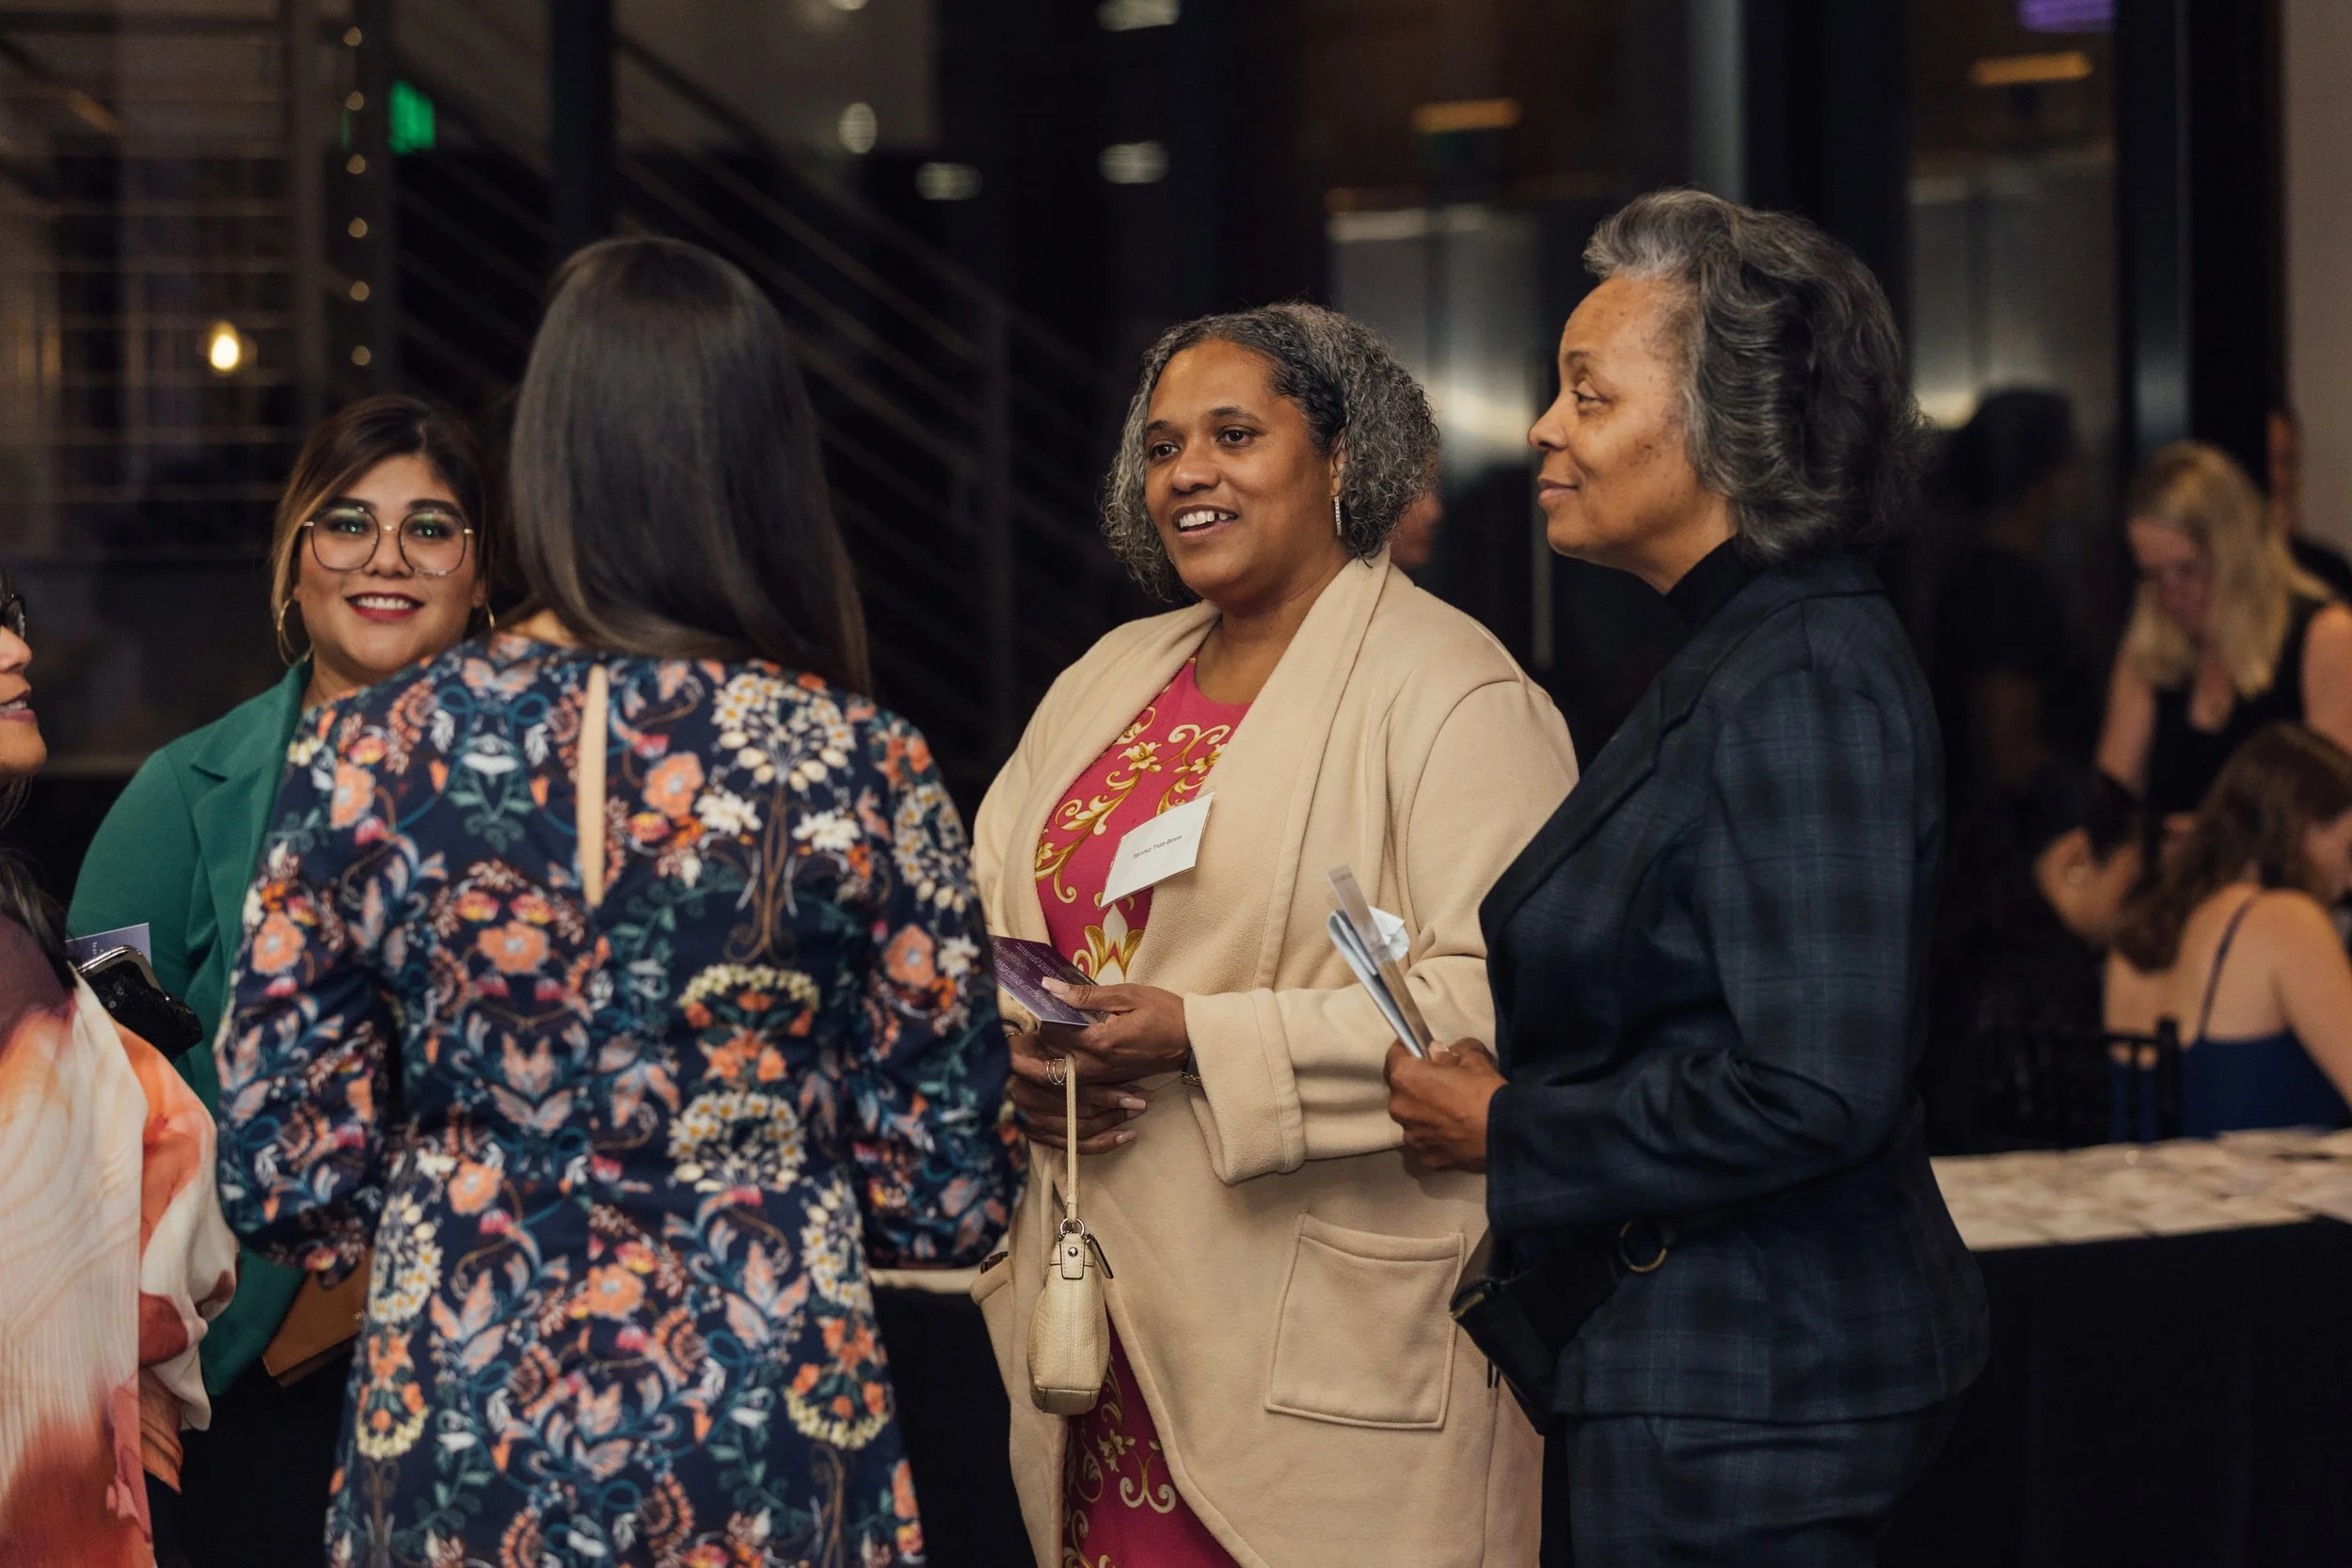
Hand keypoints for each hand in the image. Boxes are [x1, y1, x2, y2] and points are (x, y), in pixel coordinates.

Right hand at [1006, 1026, 1148, 1153]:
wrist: (992, 1071)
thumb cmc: (1023, 1046)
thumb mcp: (1039, 1032)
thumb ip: (1060, 1030)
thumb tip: (1081, 1015)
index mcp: (1025, 1072)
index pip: (1073, 1087)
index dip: (1105, 1090)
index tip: (1133, 1088)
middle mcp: (1026, 1101)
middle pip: (1079, 1109)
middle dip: (1114, 1107)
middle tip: (1142, 1101)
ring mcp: (1031, 1122)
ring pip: (1080, 1128)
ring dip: (1112, 1122)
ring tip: (1137, 1112)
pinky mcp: (1039, 1135)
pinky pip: (1074, 1145)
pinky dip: (1101, 1143)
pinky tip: (1125, 1136)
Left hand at [1035, 979, 1191, 1084]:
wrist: (1193, 1041)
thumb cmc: (1164, 1012)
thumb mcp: (1127, 995)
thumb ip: (1086, 995)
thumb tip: (1051, 987)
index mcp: (1098, 1042)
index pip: (1051, 1034)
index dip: (1042, 1017)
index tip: (1044, 1004)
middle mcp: (1096, 1066)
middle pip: (1050, 1060)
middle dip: (1041, 1042)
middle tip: (1043, 1022)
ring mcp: (1103, 1078)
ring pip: (1062, 1074)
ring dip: (1053, 1055)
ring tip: (1056, 1032)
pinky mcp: (1110, 1081)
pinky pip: (1079, 1078)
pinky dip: (1069, 1064)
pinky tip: (1073, 1045)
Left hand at [1384, 1038, 1503, 1171]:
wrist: (1507, 1134)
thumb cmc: (1485, 1091)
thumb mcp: (1472, 1058)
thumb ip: (1449, 1052)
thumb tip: (1439, 1053)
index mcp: (1405, 1078)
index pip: (1394, 1055)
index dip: (1408, 1049)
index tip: (1421, 1050)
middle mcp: (1399, 1107)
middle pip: (1401, 1088)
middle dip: (1417, 1083)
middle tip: (1441, 1082)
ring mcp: (1410, 1136)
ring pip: (1412, 1116)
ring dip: (1424, 1111)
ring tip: (1449, 1112)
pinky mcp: (1424, 1156)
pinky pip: (1424, 1139)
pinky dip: (1434, 1134)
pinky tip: (1454, 1132)